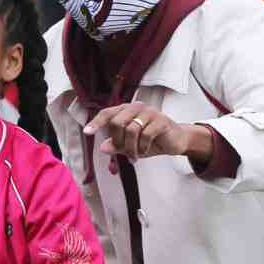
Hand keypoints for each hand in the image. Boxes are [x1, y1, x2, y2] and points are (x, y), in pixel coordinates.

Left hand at [84, 103, 211, 171]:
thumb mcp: (130, 145)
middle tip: (125, 153)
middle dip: (119, 142)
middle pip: (117, 123)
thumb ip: (117, 145)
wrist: (175, 140)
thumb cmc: (150, 140)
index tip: (87, 132)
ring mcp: (150, 112)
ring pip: (131, 130)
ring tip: (135, 156)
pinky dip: (143, 148)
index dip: (96, 123)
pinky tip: (144, 152)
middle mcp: (136, 107)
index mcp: (126, 110)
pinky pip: (146, 135)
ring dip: (131, 148)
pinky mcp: (161, 120)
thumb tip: (103, 148)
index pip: (107, 114)